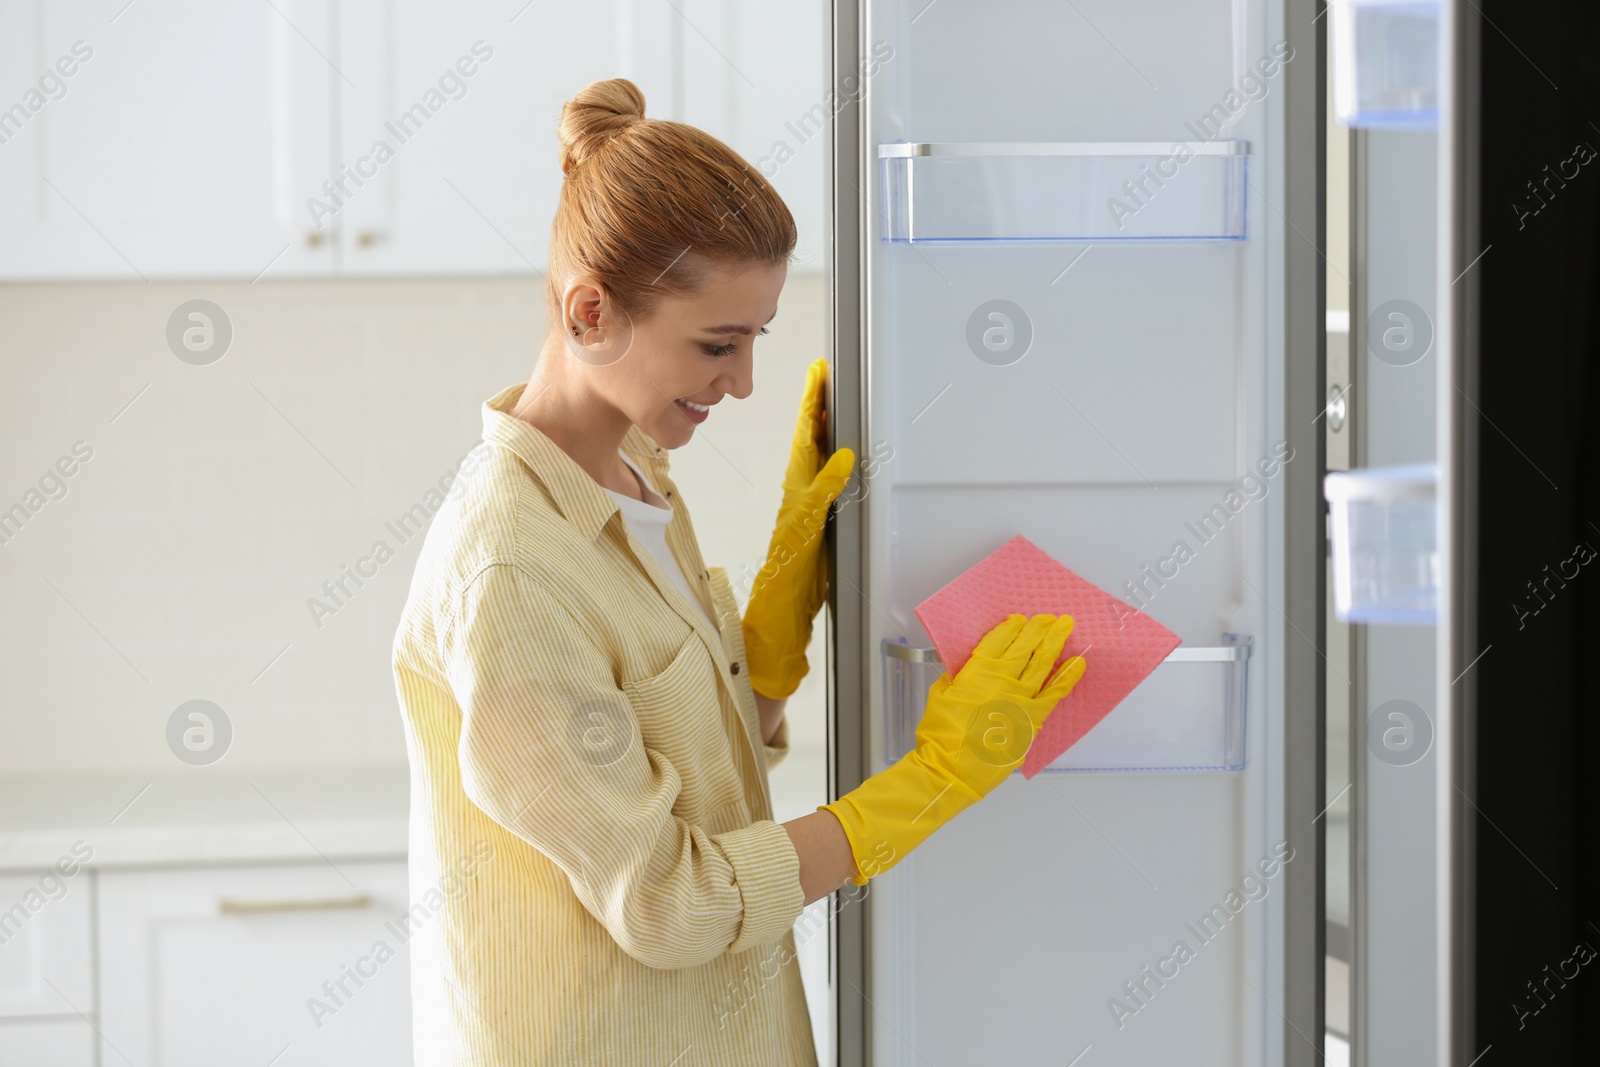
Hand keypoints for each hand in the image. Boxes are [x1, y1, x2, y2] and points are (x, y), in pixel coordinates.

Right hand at [742, 358, 854, 698]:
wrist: (777, 622)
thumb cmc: (797, 584)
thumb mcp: (821, 537)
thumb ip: (827, 504)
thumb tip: (842, 470)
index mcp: (802, 498)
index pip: (808, 447)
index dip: (814, 413)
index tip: (820, 381)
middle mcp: (796, 501)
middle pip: (804, 445)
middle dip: (812, 406)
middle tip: (820, 372)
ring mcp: (796, 516)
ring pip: (805, 463)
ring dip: (813, 428)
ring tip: (821, 394)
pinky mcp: (801, 536)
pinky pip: (816, 502)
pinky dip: (829, 479)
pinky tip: (843, 458)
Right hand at [817, 613, 1086, 884]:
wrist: (951, 770)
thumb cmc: (940, 736)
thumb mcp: (939, 696)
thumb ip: (956, 678)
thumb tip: (965, 669)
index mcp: (975, 672)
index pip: (997, 641)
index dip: (1010, 627)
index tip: (1019, 618)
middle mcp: (1001, 681)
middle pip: (1024, 647)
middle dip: (1038, 629)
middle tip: (1049, 617)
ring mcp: (1020, 699)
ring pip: (1042, 664)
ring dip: (1055, 643)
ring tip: (1065, 627)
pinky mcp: (1032, 719)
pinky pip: (1055, 693)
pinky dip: (1068, 677)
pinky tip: (1078, 663)